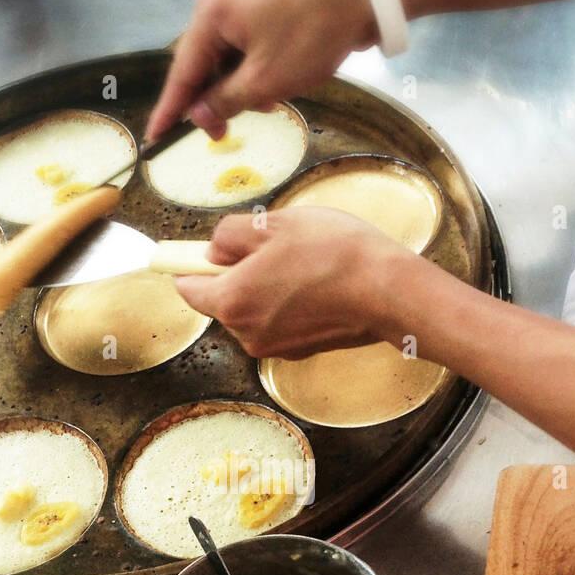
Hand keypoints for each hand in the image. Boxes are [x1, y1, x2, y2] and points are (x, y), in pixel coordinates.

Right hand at [146, 0, 378, 141]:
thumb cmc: (312, 36)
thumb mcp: (265, 81)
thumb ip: (225, 101)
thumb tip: (198, 116)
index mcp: (212, 15)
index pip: (182, 71)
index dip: (170, 109)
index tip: (155, 138)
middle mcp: (219, 3)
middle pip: (203, 65)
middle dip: (216, 100)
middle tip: (223, 135)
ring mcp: (242, 2)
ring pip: (227, 60)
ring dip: (241, 89)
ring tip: (268, 104)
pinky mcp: (264, 8)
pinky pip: (246, 49)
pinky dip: (254, 73)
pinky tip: (274, 89)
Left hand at [173, 207, 420, 358]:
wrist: (388, 292)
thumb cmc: (334, 254)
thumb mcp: (272, 223)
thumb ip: (228, 236)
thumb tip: (212, 251)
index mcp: (232, 301)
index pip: (186, 288)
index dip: (189, 265)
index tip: (197, 251)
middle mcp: (246, 333)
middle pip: (222, 301)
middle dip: (236, 275)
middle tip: (270, 247)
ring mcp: (274, 347)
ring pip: (252, 312)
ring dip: (264, 290)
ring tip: (300, 264)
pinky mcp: (299, 352)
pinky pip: (278, 323)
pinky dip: (288, 306)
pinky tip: (316, 285)